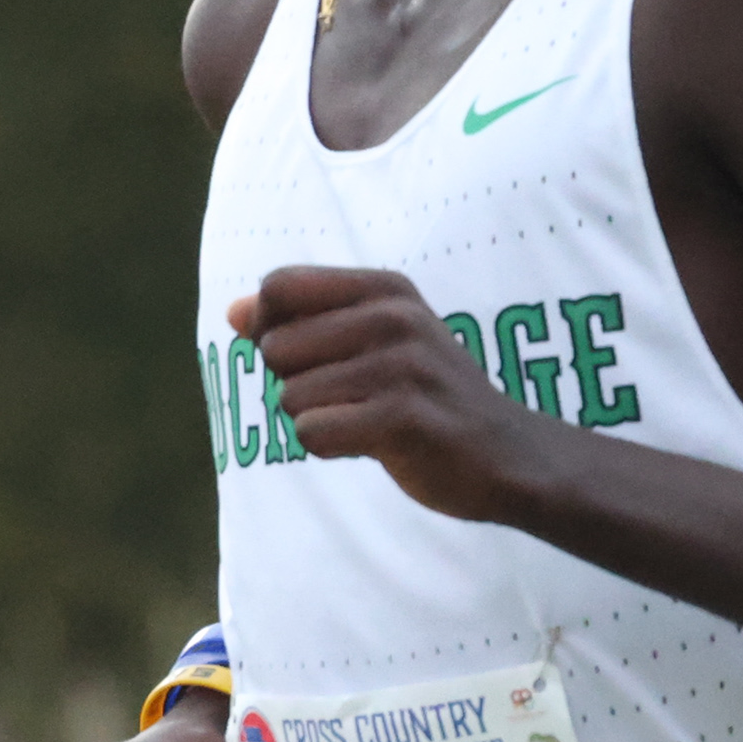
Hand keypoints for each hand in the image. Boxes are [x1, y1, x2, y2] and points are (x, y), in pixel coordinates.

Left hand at [236, 266, 548, 523]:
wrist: (509, 454)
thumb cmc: (430, 395)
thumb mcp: (377, 340)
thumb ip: (305, 321)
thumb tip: (233, 312)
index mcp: (387, 288)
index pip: (278, 287)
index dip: (272, 327)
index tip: (315, 355)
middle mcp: (395, 317)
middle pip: (274, 347)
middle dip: (299, 382)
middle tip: (357, 396)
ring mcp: (401, 366)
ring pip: (290, 397)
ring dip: (318, 419)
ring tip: (371, 420)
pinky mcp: (402, 417)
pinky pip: (311, 433)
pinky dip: (331, 447)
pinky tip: (375, 444)